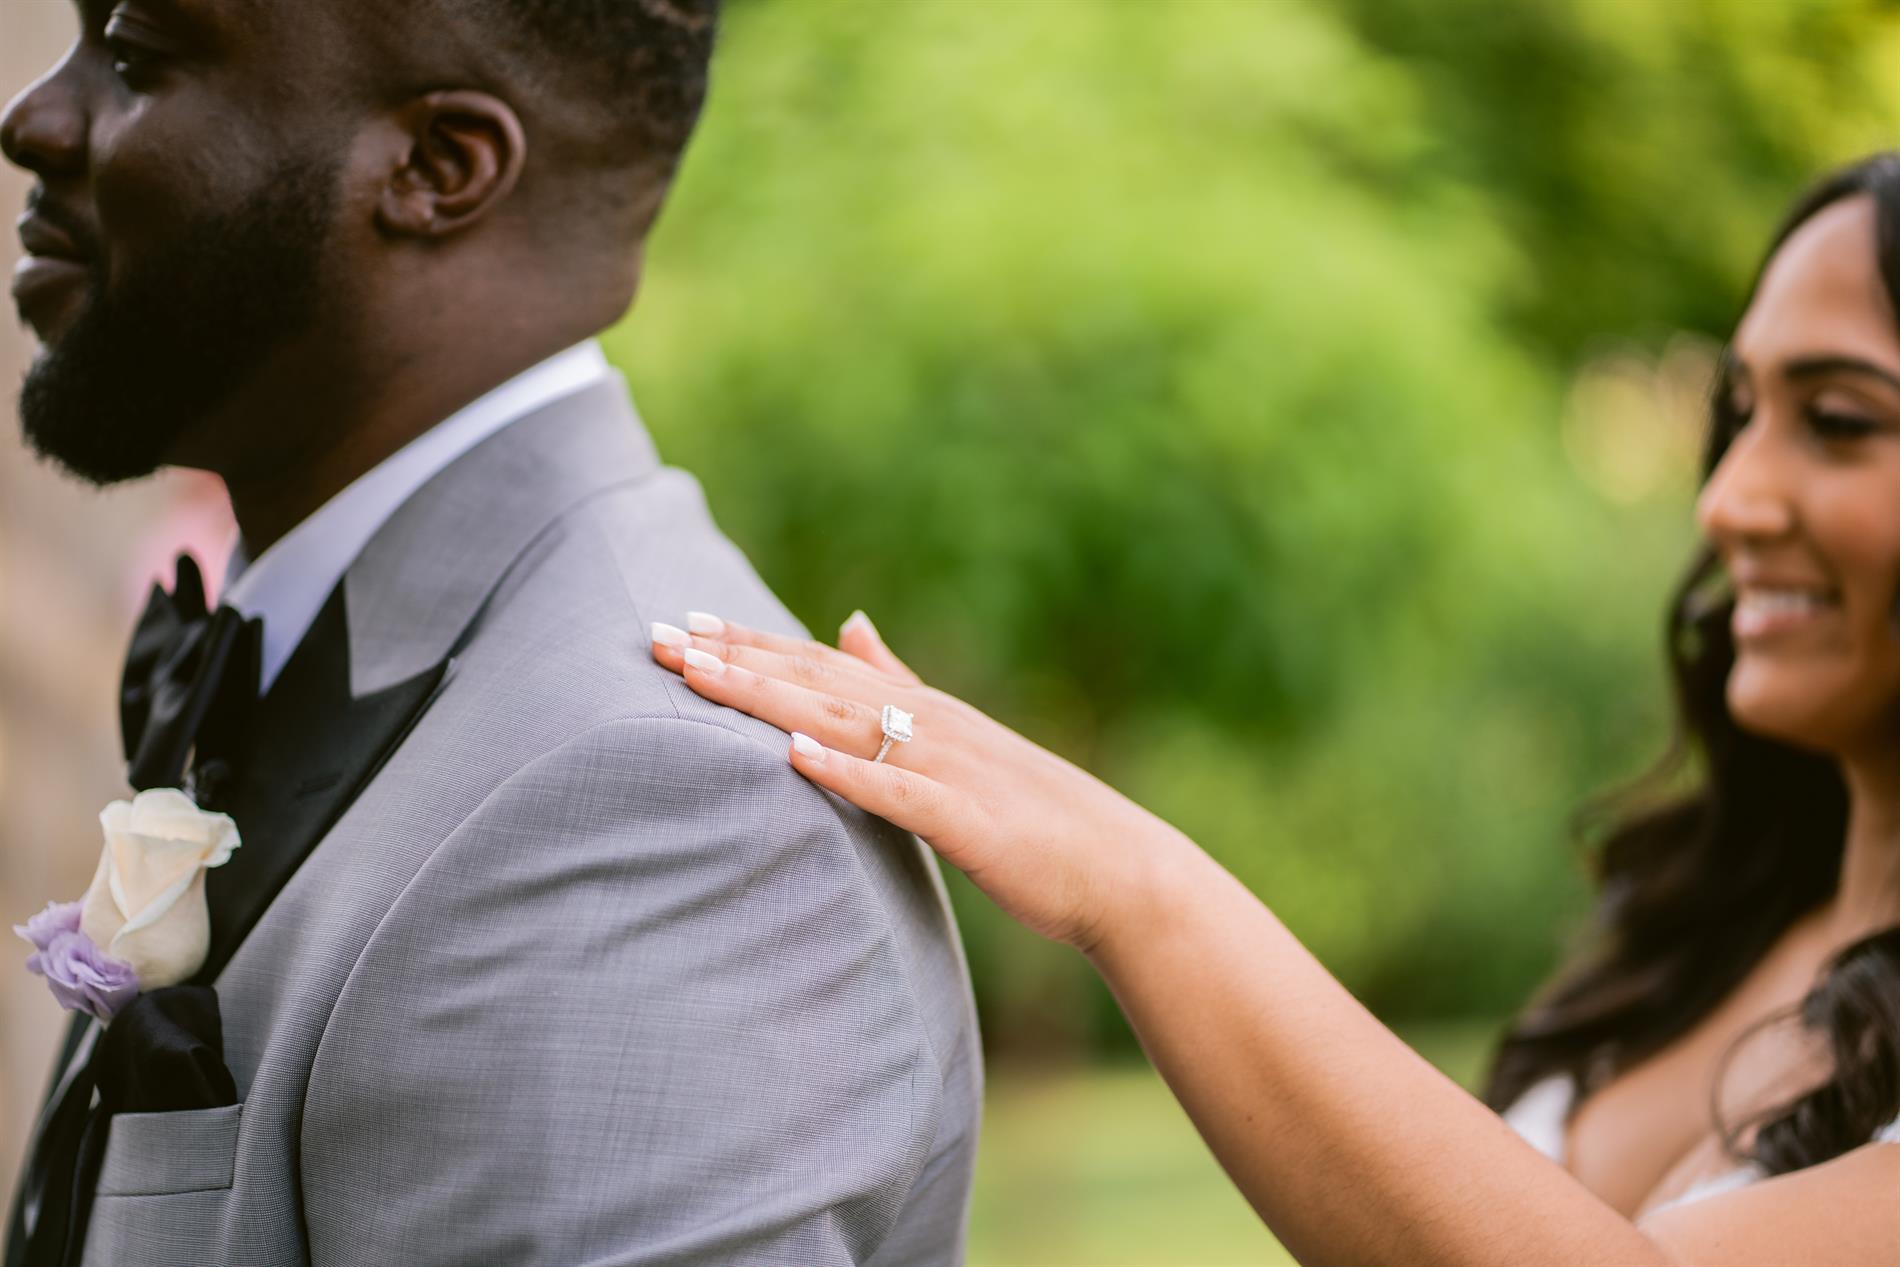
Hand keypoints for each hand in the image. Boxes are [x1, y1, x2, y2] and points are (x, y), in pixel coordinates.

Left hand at [649, 612, 1192, 951]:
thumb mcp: (957, 737)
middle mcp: (929, 723)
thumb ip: (900, 680)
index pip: (820, 666)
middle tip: (657, 638)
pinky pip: (896, 792)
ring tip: (699, 677)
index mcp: (922, 709)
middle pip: (815, 682)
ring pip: (842, 723)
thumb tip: (852, 621)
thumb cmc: (1033, 815)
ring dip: (767, 698)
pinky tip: (792, 756)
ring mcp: (949, 768)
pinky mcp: (968, 821)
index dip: (750, 643)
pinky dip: (844, 773)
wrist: (1120, 868)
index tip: (682, 622)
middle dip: (734, 659)